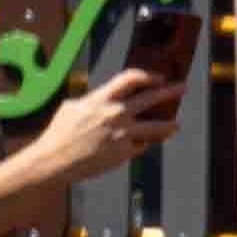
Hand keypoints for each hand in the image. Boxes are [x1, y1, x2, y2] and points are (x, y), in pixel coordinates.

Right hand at [11, 69, 176, 179]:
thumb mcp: (72, 107)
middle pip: (151, 98)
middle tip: (182, 88)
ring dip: (169, 125)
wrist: (53, 161)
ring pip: (158, 127)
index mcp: (101, 100)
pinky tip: (142, 144)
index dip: (147, 75)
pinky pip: (141, 145)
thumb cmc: (59, 133)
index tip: (158, 77)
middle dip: (170, 91)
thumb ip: (95, 101)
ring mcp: (124, 134)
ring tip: (176, 125)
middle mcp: (116, 114)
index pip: (130, 78)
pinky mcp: (126, 153)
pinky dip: (142, 143)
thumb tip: (109, 97)